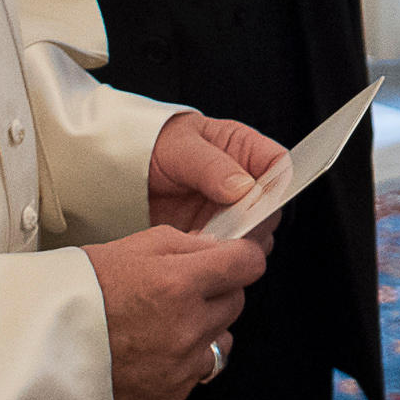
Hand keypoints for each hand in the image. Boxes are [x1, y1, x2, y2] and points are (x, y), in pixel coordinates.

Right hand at [80, 226, 268, 399]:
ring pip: (221, 340)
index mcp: (177, 284)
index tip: (236, 258)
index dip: (243, 257)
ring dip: (204, 329)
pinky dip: (182, 361)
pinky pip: (196, 373)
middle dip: (217, 292)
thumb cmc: (74, 294)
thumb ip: (181, 246)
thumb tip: (215, 249)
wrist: (36, 350)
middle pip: (236, 302)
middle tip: (183, 289)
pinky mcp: (169, 397)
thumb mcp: (128, 248)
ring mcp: (179, 367)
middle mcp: (186, 328)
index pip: (247, 265)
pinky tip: (150, 351)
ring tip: (163, 323)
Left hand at [147, 114, 286, 244]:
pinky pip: (226, 251)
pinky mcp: (212, 233)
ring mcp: (229, 210)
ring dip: (236, 242)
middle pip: (271, 208)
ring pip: (253, 234)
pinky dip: (216, 255)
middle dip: (255, 221)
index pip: (279, 166)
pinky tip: (198, 249)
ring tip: (209, 238)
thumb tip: (242, 187)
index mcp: (243, 149)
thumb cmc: (152, 144)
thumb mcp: (181, 147)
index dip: (278, 185)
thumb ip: (212, 165)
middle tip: (232, 225)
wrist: (120, 166)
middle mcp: (243, 182)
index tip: (261, 202)